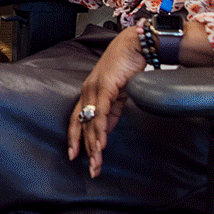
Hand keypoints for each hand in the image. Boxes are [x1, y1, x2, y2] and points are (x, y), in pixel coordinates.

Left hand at [67, 26, 147, 177]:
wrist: (137, 45)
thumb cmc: (128, 65)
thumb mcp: (119, 94)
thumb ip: (112, 112)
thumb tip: (106, 130)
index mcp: (90, 92)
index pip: (78, 119)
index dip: (76, 138)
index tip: (75, 155)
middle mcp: (88, 91)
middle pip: (80, 124)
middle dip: (83, 148)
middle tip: (89, 169)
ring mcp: (94, 89)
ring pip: (90, 123)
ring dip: (93, 146)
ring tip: (96, 163)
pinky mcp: (104, 88)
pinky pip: (100, 115)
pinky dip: (99, 132)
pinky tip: (100, 145)